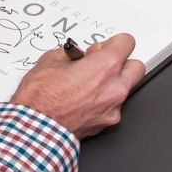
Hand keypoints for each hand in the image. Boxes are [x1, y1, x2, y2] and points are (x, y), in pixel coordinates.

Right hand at [9, 33, 143, 137]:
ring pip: (126, 89)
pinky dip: (104, 102)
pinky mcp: (107, 123)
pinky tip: (85, 100)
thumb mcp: (51, 61)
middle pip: (136, 66)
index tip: (104, 46)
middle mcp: (115, 87)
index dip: (113, 42)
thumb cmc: (40, 99)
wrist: (35, 129)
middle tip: (102, 63)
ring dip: (114, 83)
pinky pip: (113, 107)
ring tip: (90, 84)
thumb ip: (71, 54)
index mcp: (105, 66)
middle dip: (122, 62)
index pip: (127, 43)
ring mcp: (113, 108)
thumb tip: (74, 56)